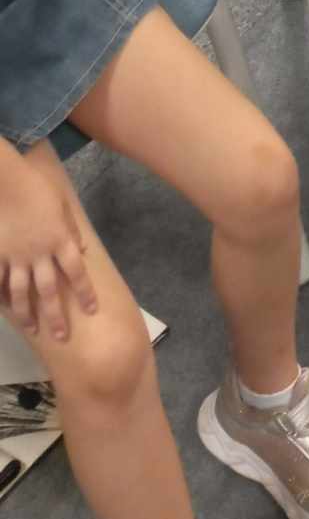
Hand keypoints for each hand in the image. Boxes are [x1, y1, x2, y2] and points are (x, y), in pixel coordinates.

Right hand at [0, 161, 96, 340]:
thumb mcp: (63, 204)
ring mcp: (17, 257)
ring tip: (32, 328)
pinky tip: (4, 308)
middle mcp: (40, 254)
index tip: (91, 309)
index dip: (85, 292)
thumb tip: (81, 249)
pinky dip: (1, 296)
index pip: (76, 272)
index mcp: (60, 241)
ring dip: (27, 314)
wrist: (7, 182)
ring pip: (22, 293)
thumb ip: (72, 229)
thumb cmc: (38, 187)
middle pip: (50, 291)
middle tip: (61, 336)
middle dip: (56, 316)